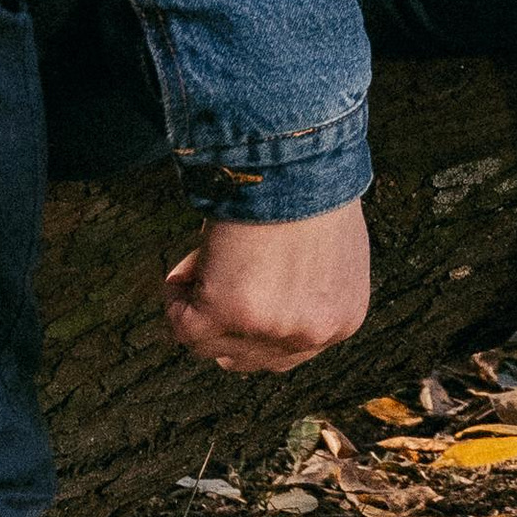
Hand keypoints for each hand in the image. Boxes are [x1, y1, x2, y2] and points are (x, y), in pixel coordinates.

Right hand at [164, 197, 370, 372]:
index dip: (255, 319)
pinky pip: (180, 323)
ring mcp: (267, 331)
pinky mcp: (224, 317)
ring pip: (209, 342)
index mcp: (341, 318)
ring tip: (208, 255)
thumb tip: (262, 288)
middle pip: (248, 358)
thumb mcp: (329, 247)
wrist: (300, 158)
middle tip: (214, 278)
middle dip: (225, 324)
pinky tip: (188, 263)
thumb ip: (306, 282)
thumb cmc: (315, 184)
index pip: (288, 350)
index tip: (240, 287)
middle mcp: (309, 335)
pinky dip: (174, 294)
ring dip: (199, 301)